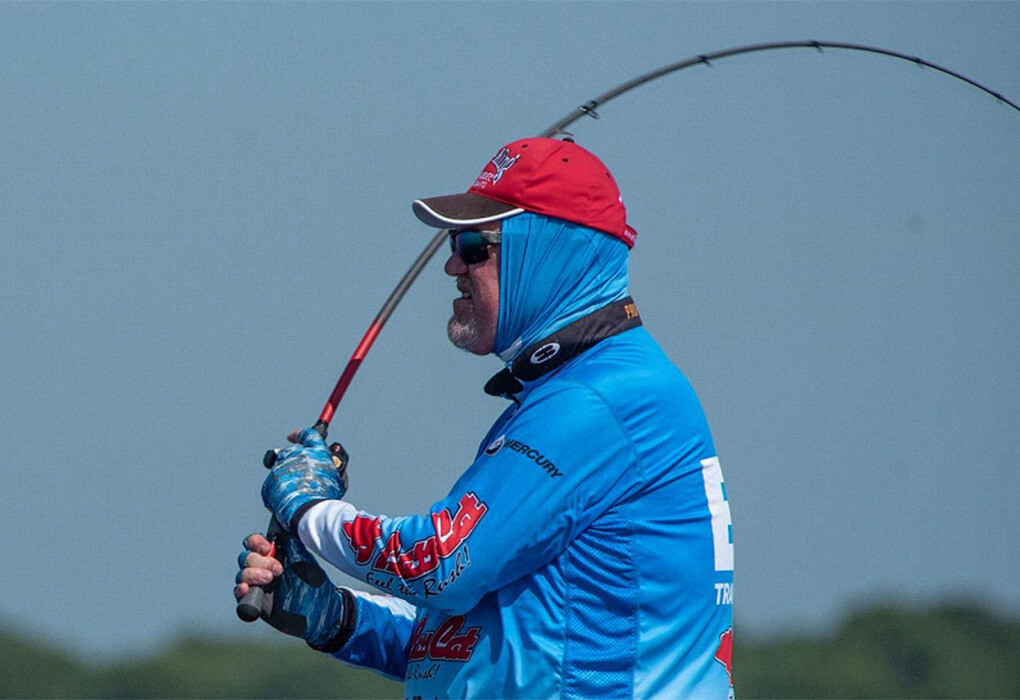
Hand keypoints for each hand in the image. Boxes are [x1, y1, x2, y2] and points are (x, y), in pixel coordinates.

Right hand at [235, 532, 350, 649]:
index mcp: (273, 554)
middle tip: (279, 569)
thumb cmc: (315, 582)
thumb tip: (278, 515)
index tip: (269, 547)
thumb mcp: (303, 557)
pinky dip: (240, 590)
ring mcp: (258, 585)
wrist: (322, 609)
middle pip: (246, 557)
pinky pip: (240, 595)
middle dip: (260, 561)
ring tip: (270, 579)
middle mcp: (263, 568)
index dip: (256, 542)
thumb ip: (289, 540)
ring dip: (251, 574)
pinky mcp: (257, 602)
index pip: (253, 543)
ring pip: (242, 574)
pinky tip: (246, 589)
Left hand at [262, 427, 346, 533]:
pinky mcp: (270, 482)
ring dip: (287, 477)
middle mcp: (297, 455)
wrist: (310, 511)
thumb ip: (331, 464)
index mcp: (316, 452)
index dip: (299, 434)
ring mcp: (281, 468)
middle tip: (298, 473)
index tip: (291, 436)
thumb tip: (329, 457)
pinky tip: (287, 499)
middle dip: (293, 459)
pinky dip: (278, 490)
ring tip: (296, 492)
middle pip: (291, 451)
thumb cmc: (327, 496)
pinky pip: (272, 484)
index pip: (308, 435)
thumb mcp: (336, 476)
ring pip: (280, 468)